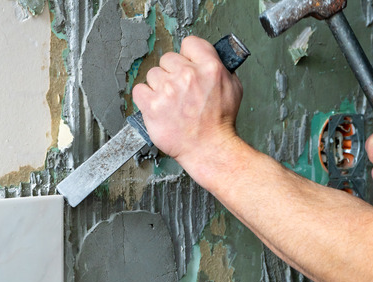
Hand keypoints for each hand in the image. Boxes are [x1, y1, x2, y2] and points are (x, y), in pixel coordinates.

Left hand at [131, 36, 242, 181]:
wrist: (208, 148)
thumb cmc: (219, 123)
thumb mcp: (232, 87)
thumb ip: (219, 67)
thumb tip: (206, 58)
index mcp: (209, 68)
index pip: (189, 43)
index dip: (187, 55)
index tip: (186, 64)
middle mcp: (188, 76)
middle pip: (167, 59)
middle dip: (172, 73)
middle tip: (179, 91)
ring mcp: (168, 90)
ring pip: (153, 75)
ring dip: (159, 87)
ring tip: (170, 102)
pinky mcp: (152, 106)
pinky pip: (139, 90)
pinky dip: (145, 98)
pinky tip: (157, 107)